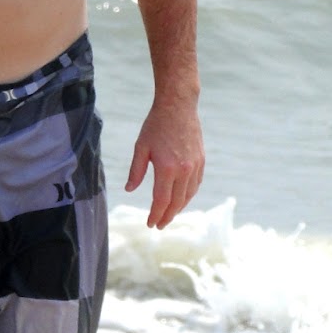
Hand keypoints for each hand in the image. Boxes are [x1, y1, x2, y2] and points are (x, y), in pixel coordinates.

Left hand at [125, 95, 204, 228]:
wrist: (178, 107)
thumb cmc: (156, 125)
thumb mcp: (140, 147)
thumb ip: (136, 171)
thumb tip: (129, 190)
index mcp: (167, 168)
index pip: (161, 200)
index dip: (156, 215)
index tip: (150, 224)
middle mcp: (184, 170)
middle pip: (176, 202)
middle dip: (167, 216)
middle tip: (159, 225)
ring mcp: (195, 166)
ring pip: (189, 195)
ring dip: (179, 208)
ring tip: (169, 214)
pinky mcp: (201, 161)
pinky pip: (196, 185)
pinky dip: (188, 196)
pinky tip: (181, 199)